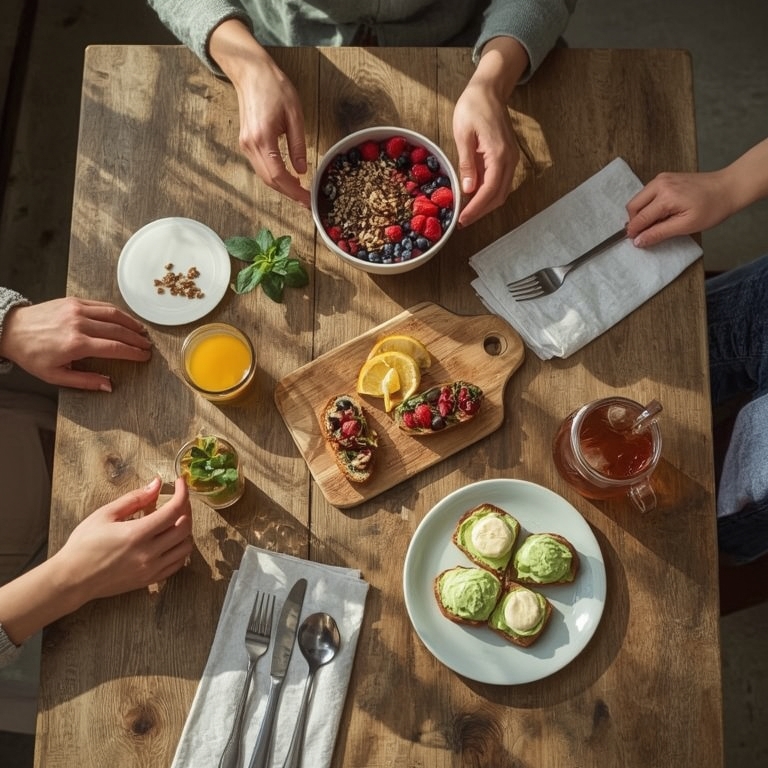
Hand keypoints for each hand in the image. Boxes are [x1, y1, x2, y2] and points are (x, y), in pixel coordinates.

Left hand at [0, 297, 151, 389]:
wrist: (11, 330)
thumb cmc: (31, 354)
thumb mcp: (55, 376)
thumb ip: (85, 381)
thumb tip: (109, 386)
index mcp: (76, 344)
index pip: (115, 348)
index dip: (133, 353)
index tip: (144, 356)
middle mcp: (79, 324)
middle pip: (118, 331)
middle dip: (136, 339)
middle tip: (147, 346)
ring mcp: (77, 310)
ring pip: (113, 314)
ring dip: (131, 323)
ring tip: (141, 331)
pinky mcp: (74, 301)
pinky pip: (102, 305)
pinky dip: (117, 312)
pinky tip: (124, 319)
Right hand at [53, 477, 192, 605]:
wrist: (72, 579)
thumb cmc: (83, 545)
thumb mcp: (105, 515)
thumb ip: (134, 499)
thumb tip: (156, 484)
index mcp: (137, 534)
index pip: (174, 510)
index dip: (182, 493)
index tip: (180, 483)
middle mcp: (149, 553)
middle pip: (185, 527)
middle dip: (186, 508)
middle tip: (178, 499)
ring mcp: (151, 569)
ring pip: (185, 547)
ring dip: (186, 530)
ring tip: (175, 519)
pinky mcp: (150, 580)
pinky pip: (177, 564)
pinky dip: (180, 549)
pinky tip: (171, 540)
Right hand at [209, 20, 309, 206]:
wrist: (251, 72)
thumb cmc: (274, 87)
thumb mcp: (295, 115)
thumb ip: (298, 145)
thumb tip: (302, 170)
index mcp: (262, 138)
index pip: (278, 175)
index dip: (294, 191)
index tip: (307, 200)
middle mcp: (250, 145)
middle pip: (269, 180)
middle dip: (289, 193)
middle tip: (306, 200)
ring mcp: (245, 145)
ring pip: (264, 176)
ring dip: (281, 186)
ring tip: (300, 191)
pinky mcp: (245, 143)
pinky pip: (260, 166)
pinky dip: (274, 176)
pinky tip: (287, 177)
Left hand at [453, 81, 519, 227]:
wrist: (490, 89)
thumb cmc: (473, 106)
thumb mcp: (463, 134)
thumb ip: (467, 163)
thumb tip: (468, 189)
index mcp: (499, 154)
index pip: (489, 191)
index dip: (476, 208)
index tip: (462, 220)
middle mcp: (510, 160)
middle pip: (498, 196)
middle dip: (481, 211)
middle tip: (462, 221)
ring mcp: (511, 159)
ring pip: (501, 191)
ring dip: (485, 205)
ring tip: (467, 212)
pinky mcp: (508, 157)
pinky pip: (500, 182)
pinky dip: (488, 193)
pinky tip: (474, 196)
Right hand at [625, 171, 732, 246]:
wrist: (728, 187)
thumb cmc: (712, 208)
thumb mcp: (686, 226)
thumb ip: (659, 233)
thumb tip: (638, 241)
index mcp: (665, 197)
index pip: (640, 218)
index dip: (634, 232)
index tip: (634, 242)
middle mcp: (660, 184)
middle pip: (633, 205)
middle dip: (634, 221)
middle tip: (644, 233)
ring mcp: (661, 178)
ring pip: (638, 199)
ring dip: (641, 213)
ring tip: (656, 223)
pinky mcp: (664, 177)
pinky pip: (647, 193)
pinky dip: (648, 205)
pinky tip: (661, 212)